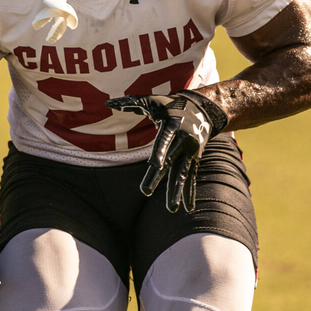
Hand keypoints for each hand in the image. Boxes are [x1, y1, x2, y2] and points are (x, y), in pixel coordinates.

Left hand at [106, 89, 228, 212]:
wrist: (202, 108)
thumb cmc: (170, 105)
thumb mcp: (152, 101)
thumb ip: (130, 103)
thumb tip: (108, 103)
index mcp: (172, 126)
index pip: (164, 140)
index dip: (159, 152)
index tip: (153, 165)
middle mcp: (183, 141)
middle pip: (169, 162)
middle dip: (158, 178)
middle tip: (144, 191)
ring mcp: (190, 153)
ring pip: (181, 174)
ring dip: (176, 192)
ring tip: (171, 209)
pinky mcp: (194, 160)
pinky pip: (192, 178)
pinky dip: (190, 193)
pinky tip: (188, 208)